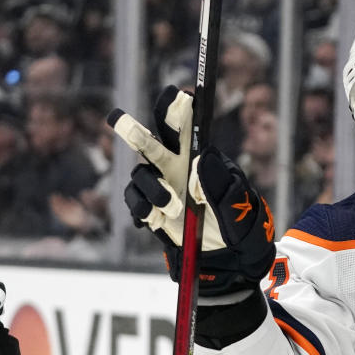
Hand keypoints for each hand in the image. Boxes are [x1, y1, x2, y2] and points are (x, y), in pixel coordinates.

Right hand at [109, 87, 275, 297]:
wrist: (227, 258)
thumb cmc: (238, 224)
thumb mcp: (237, 206)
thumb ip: (221, 183)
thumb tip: (202, 157)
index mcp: (201, 159)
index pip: (188, 129)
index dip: (179, 111)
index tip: (179, 96)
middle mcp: (177, 167)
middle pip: (152, 143)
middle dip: (136, 131)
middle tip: (116, 117)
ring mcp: (161, 186)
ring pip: (141, 175)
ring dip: (152, 190)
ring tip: (172, 209)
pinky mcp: (151, 207)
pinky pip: (135, 202)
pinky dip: (142, 209)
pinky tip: (154, 220)